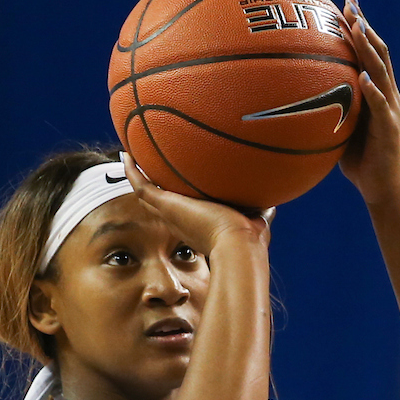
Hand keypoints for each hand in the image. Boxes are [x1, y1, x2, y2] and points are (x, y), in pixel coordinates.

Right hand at [122, 153, 272, 253]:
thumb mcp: (257, 217)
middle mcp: (181, 218)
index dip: (176, 198)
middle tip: (144, 171)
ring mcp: (171, 213)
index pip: (183, 210)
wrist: (239, 245)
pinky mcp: (166, 206)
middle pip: (160, 203)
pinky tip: (126, 155)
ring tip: (129, 158)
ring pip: (147, 194)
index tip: (174, 186)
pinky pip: (142, 187)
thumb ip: (261, 207)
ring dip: (138, 176)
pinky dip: (132, 172)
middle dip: (153, 188)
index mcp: (198, 223)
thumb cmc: (250, 238)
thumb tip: (273, 200)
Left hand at [339, 0, 399, 206]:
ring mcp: (390, 110)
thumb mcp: (339, 130)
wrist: (383, 189)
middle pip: (377, 51)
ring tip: (357, 27)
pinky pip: (382, 107)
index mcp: (376, 91)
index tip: (344, 3)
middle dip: (363, 24)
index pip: (368, 51)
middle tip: (349, 1)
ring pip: (382, 71)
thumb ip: (328, 111)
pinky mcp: (390, 129)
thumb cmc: (360, 162)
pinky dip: (374, 92)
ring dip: (369, 48)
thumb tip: (296, 101)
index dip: (358, 25)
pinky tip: (364, 79)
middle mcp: (387, 94)